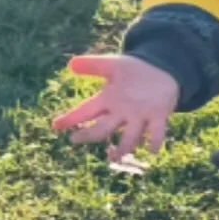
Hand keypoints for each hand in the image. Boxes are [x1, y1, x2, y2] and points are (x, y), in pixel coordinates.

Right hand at [52, 54, 179, 161]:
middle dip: (89, 134)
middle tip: (75, 138)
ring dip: (123, 147)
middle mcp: (122, 113)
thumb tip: (70, 64)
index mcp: (109, 101)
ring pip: (129, 137)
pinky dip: (155, 142)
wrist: (163, 70)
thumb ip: (93, 65)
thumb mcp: (113, 65)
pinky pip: (157, 132)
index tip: (55, 125)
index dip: (71, 118)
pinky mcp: (159, 116)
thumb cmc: (135, 71)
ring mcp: (140, 117)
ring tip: (114, 155)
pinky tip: (153, 150)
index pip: (86, 111)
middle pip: (103, 128)